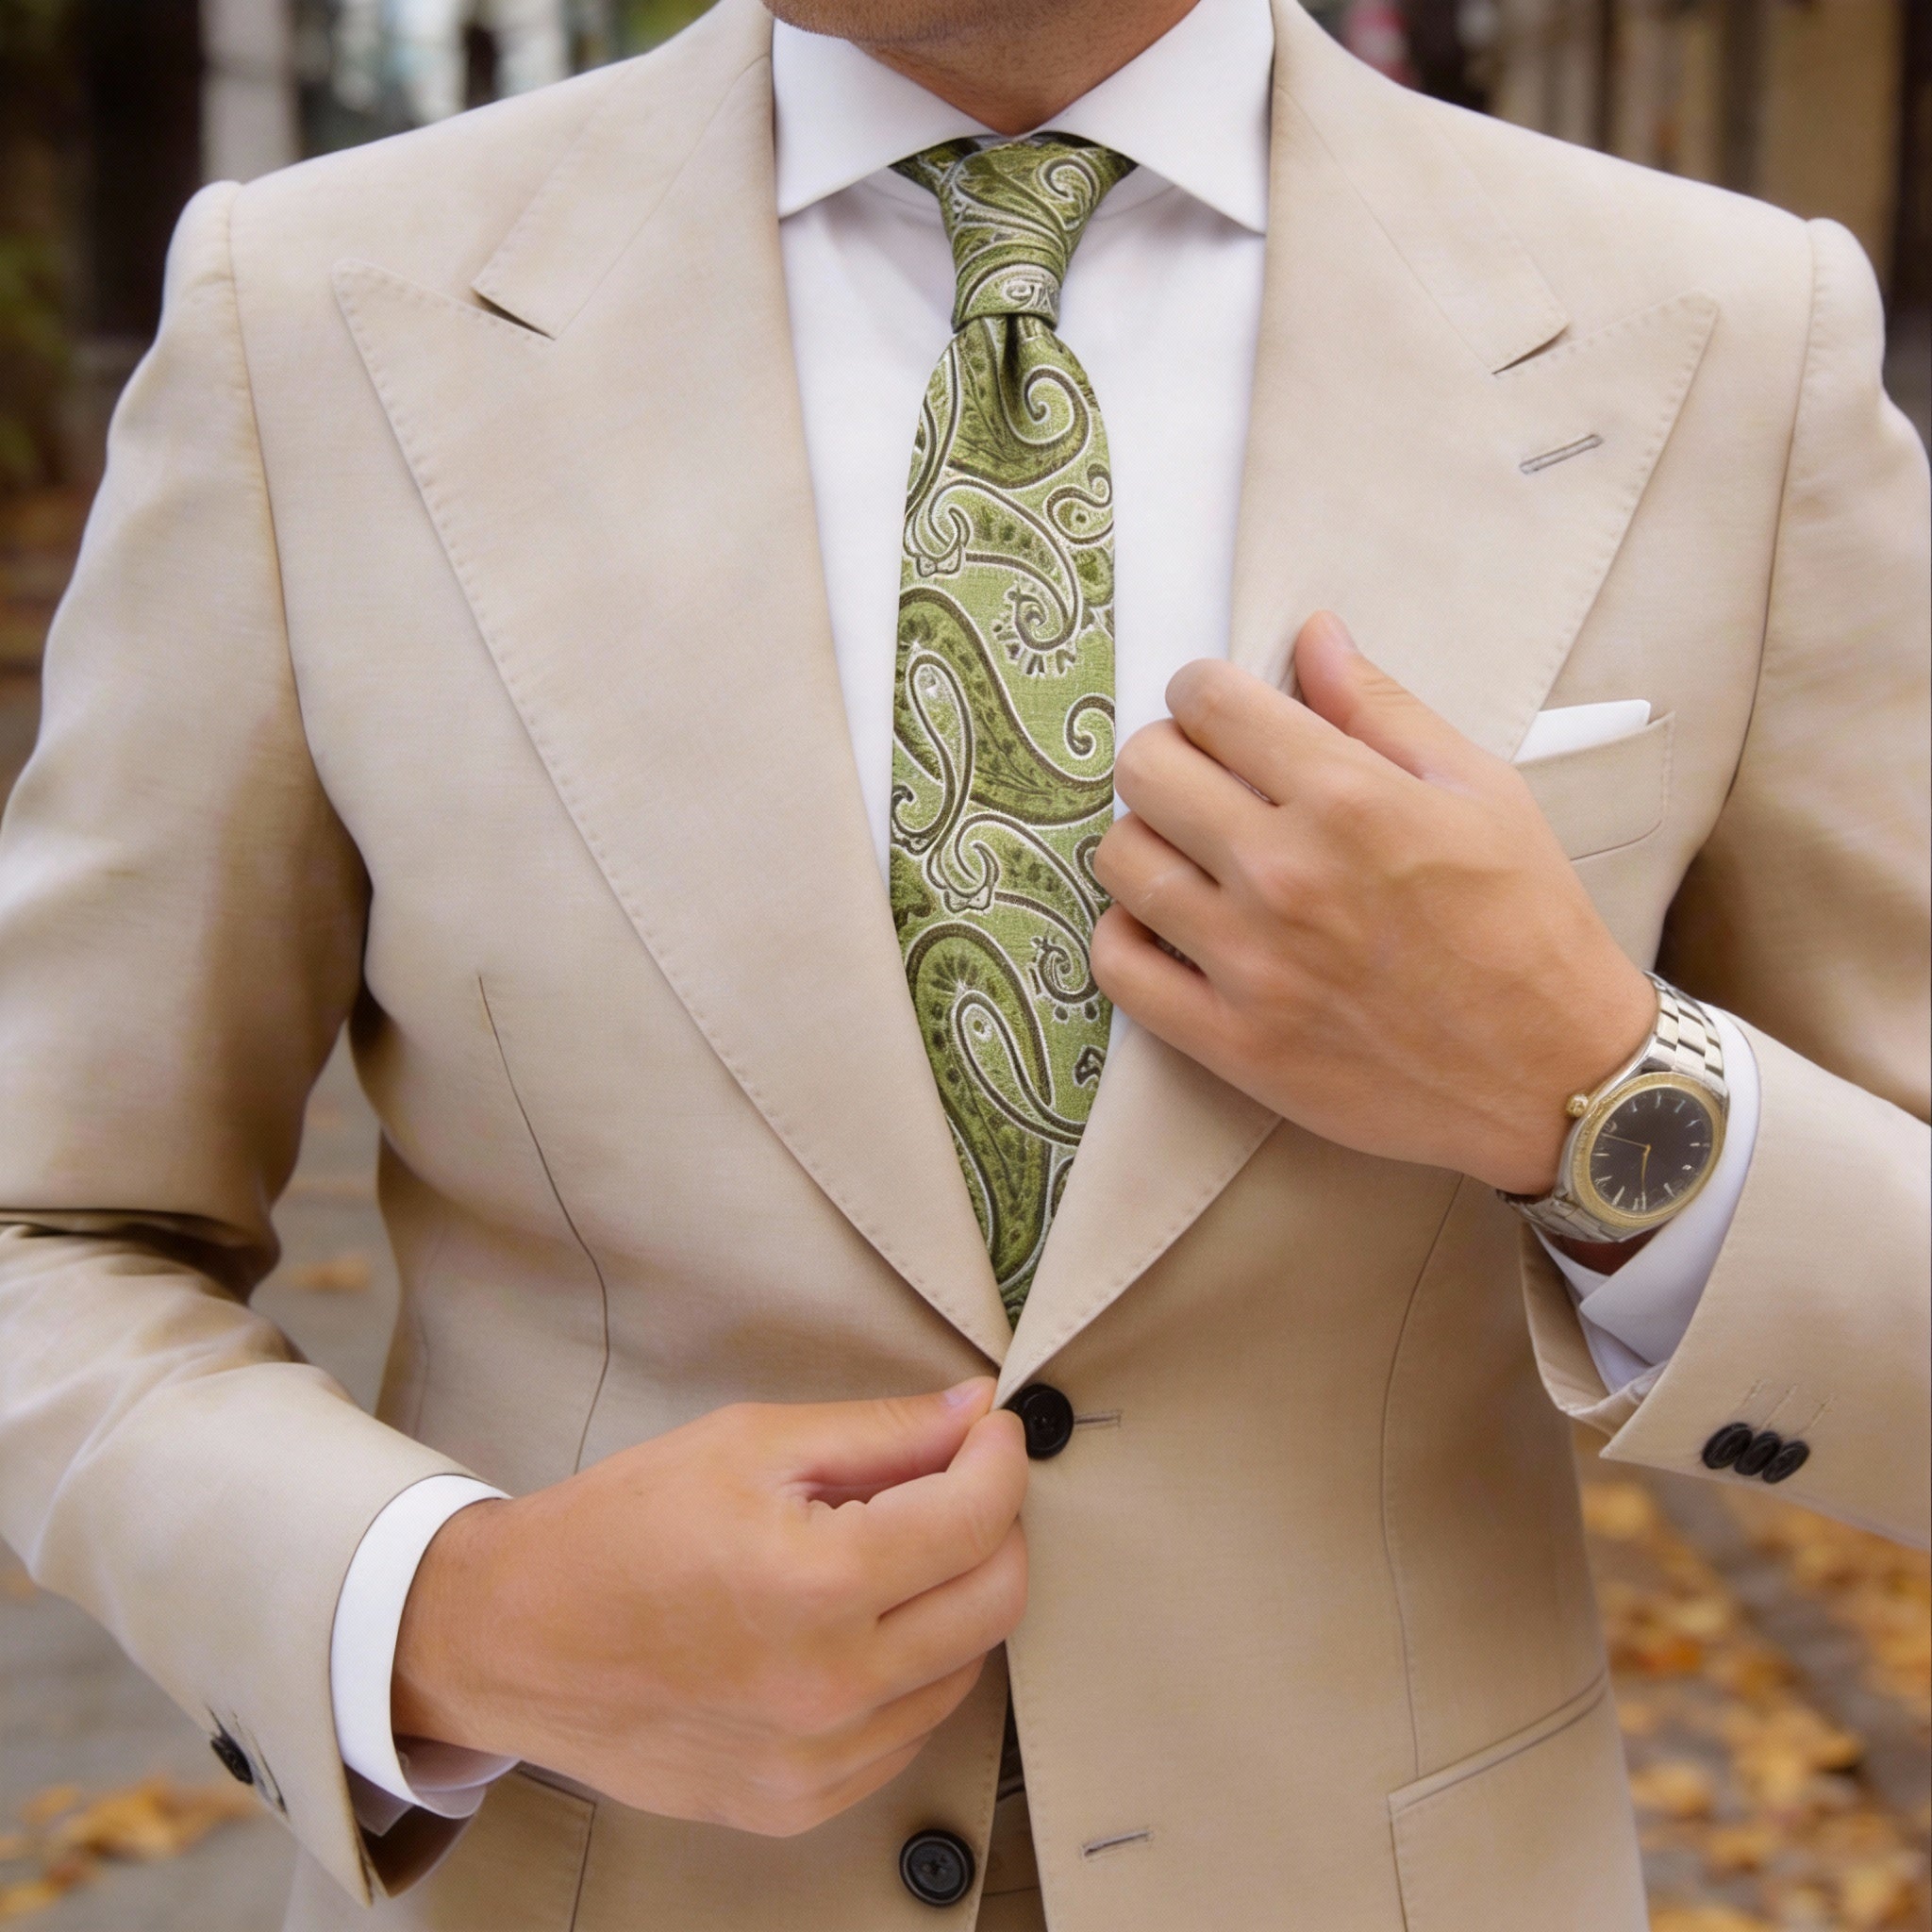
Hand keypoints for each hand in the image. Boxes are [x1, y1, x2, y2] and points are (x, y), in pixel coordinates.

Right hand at [391, 1380, 1027, 1835]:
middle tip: (955, 1482)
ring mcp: (817, 1762)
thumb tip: (975, 1412)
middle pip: (996, 1601)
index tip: (989, 1432)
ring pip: (964, 1670)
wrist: (514, 1640)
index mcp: (817, 1585)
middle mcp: (830, 1688)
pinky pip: (908, 1730)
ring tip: (891, 1553)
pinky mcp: (799, 1803)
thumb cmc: (620, 1528)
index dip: (999, 1457)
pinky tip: (857, 1626)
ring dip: (954, 1600)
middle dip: (996, 1525)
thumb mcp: (749, 1444)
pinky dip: (909, 1671)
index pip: (978, 1518)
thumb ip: (880, 1432)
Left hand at [1090, 612, 1654, 1195]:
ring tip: (1190, 853)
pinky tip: (1171, 925)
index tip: (1221, 712)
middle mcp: (1285, 874)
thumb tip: (1312, 634)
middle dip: (1168, 755)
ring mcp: (1250, 963)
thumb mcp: (1481, 791)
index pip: (1208, 701)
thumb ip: (1382, 708)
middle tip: (1205, 780)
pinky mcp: (1231, 1041)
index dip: (1204, 692)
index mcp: (1348, 799)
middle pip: (1145, 769)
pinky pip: (1118, 963)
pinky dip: (1128, 934)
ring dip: (1145, 840)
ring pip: (1120, 859)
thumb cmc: (1528, 926)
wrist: (1555, 1077)